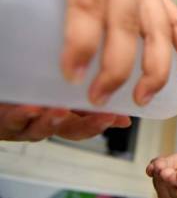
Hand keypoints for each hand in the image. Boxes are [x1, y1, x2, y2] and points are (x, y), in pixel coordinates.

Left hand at [0, 103, 130, 140]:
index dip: (108, 120)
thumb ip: (87, 94)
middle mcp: (49, 122)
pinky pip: (15, 122)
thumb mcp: (62, 88)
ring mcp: (29, 123)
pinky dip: (23, 116)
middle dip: (90, 125)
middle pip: (73, 130)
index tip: (122, 117)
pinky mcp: (8, 121)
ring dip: (55, 122)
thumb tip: (117, 92)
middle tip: (105, 117)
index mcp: (66, 114)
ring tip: (62, 111)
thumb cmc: (30, 90)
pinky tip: (31, 108)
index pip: (92, 121)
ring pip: (44, 129)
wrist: (3, 93)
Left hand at [61, 0, 176, 105]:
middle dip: (116, 68)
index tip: (71, 75)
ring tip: (143, 98)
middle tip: (99, 97)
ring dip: (155, 68)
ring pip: (159, 28)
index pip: (89, 4)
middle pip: (127, 24)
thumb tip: (9, 9)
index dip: (81, 43)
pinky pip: (176, 18)